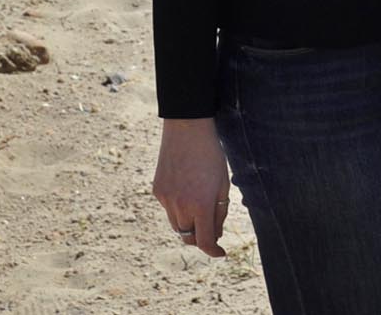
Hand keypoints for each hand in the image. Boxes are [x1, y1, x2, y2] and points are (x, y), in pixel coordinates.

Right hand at [152, 117, 231, 255]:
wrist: (187, 128)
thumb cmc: (211, 154)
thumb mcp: (222, 183)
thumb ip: (220, 212)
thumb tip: (216, 234)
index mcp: (201, 205)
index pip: (205, 241)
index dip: (214, 251)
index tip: (220, 253)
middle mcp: (181, 206)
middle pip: (189, 236)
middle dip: (201, 236)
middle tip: (212, 227)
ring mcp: (166, 199)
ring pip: (177, 225)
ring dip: (189, 224)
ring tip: (199, 205)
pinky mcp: (157, 191)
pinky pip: (168, 209)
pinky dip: (178, 208)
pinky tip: (186, 189)